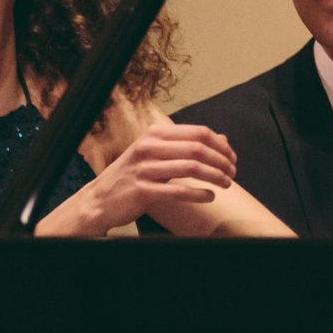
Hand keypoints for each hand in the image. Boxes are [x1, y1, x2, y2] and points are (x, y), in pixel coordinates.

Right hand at [46, 123, 236, 235]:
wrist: (99, 199)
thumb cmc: (132, 175)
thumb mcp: (156, 153)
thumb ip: (186, 145)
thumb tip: (222, 138)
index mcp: (155, 134)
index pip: (198, 132)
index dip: (220, 144)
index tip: (232, 156)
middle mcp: (149, 147)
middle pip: (198, 149)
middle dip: (221, 160)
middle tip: (233, 171)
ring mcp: (144, 169)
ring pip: (191, 168)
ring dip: (214, 176)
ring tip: (226, 184)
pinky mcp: (142, 191)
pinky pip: (177, 191)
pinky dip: (198, 194)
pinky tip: (210, 197)